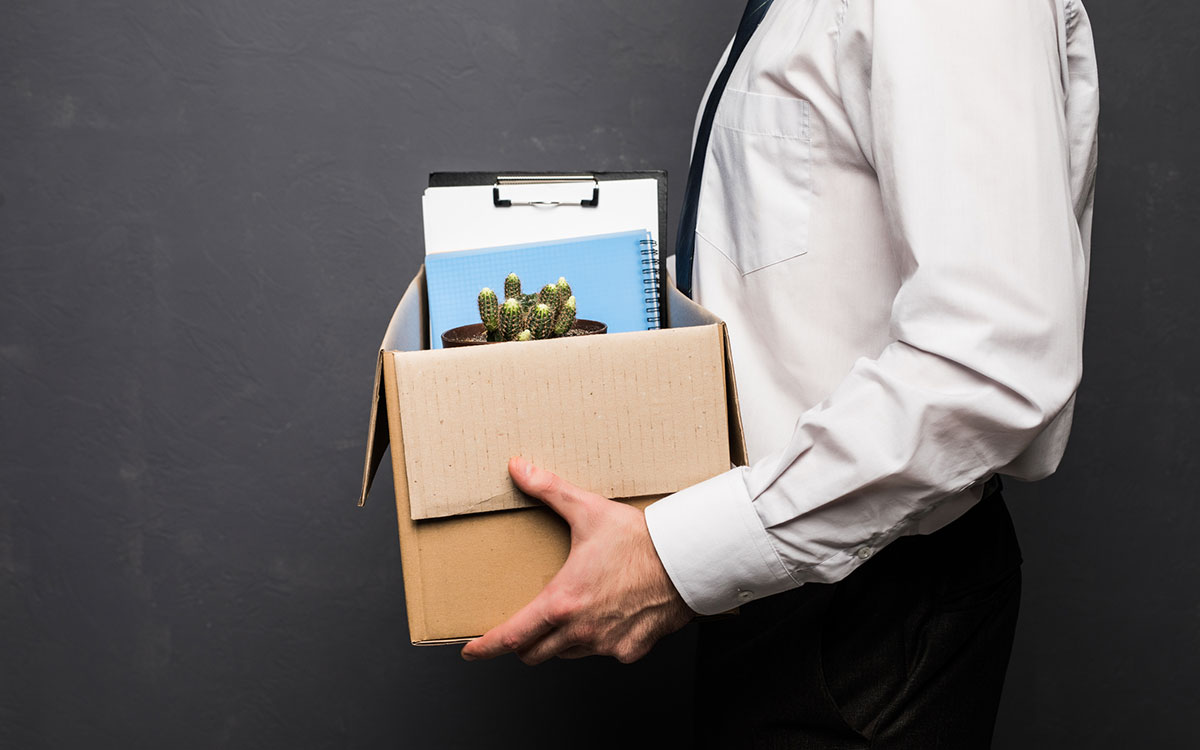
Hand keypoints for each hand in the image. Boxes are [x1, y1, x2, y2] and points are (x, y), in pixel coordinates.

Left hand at [460, 457, 694, 664]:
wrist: (686, 561)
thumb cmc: (640, 539)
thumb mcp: (588, 510)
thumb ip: (548, 490)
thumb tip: (518, 468)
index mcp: (562, 602)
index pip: (511, 637)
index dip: (486, 648)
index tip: (472, 652)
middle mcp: (581, 631)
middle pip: (535, 653)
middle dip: (522, 644)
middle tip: (521, 628)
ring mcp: (606, 645)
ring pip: (568, 654)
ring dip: (560, 641)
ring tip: (568, 614)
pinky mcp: (631, 650)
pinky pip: (605, 652)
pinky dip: (599, 640)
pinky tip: (607, 616)